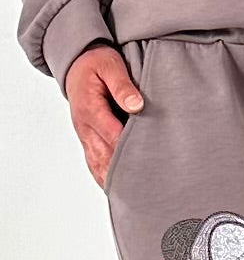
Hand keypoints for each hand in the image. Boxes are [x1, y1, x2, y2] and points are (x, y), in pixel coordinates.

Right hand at [65, 45, 143, 187]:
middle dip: (126, 171)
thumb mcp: (110, 65)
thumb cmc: (96, 64)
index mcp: (91, 109)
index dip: (130, 150)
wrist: (77, 66)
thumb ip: (122, 85)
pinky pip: (95, 166)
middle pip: (106, 157)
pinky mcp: (88, 143)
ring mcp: (85, 138)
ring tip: (137, 195)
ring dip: (116, 180)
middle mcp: (85, 128)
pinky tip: (120, 191)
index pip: (113, 136)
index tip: (150, 161)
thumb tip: (136, 105)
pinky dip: (106, 180)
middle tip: (149, 185)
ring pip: (99, 166)